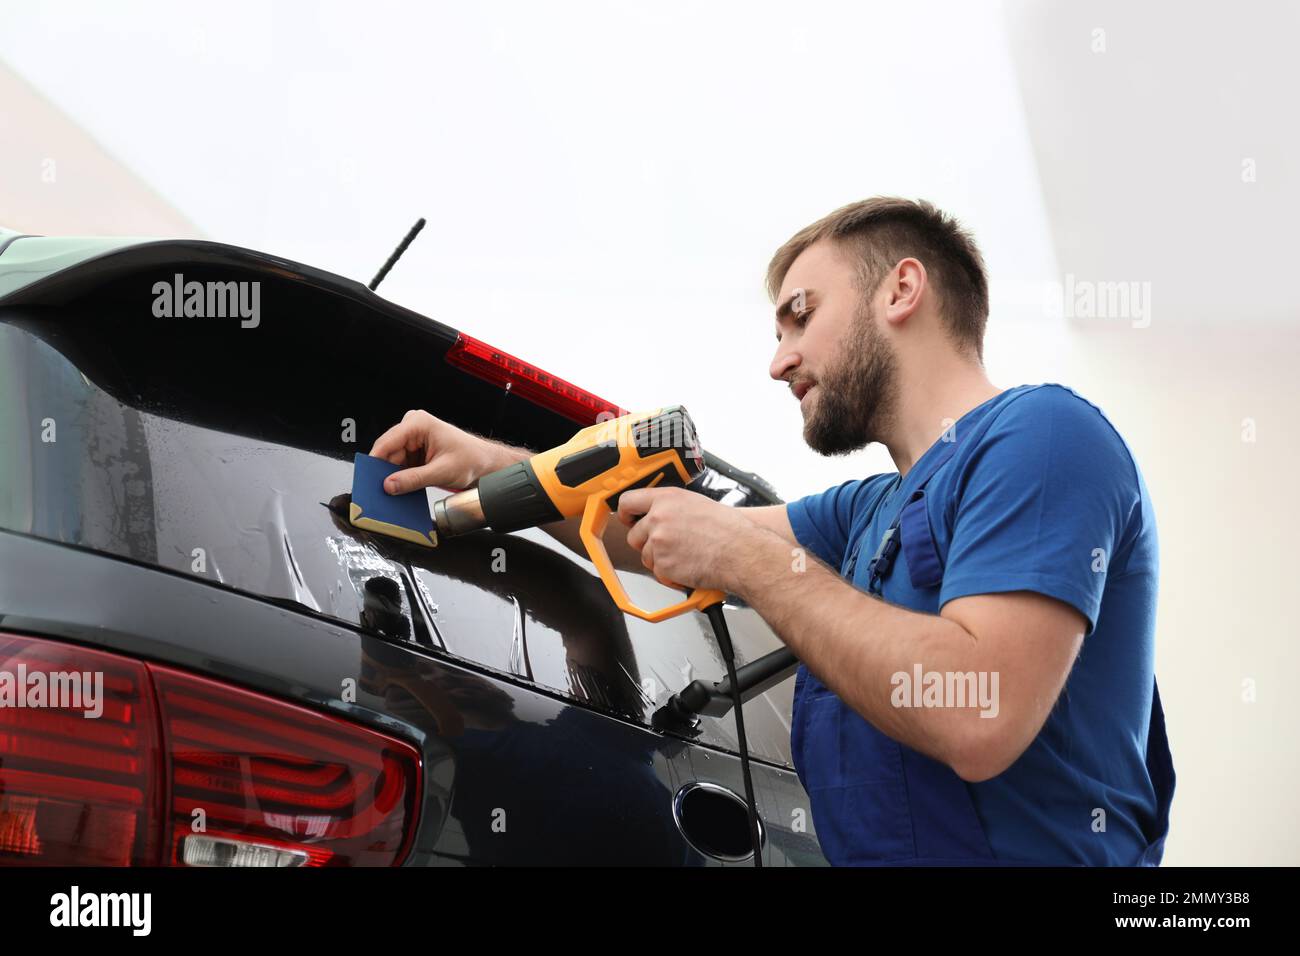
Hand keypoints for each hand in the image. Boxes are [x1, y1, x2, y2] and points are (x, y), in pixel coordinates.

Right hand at [369, 410, 492, 493]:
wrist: (484, 463)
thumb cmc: (471, 459)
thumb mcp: (441, 472)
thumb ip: (414, 479)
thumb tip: (389, 485)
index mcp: (418, 423)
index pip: (387, 442)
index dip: (375, 461)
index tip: (368, 479)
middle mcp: (412, 427)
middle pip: (387, 452)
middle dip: (384, 472)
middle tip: (380, 492)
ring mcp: (412, 439)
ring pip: (391, 461)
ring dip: (392, 476)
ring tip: (395, 492)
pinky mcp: (414, 451)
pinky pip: (399, 465)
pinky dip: (399, 477)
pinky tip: (401, 488)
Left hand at [615, 487, 759, 593]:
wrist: (741, 552)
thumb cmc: (729, 529)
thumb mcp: (697, 504)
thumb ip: (672, 508)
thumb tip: (660, 514)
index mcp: (667, 499)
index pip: (628, 501)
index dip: (625, 513)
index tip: (627, 519)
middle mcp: (659, 518)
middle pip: (634, 535)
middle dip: (646, 543)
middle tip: (667, 546)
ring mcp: (659, 542)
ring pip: (646, 556)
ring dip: (661, 560)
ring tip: (686, 556)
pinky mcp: (663, 564)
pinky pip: (658, 573)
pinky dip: (670, 575)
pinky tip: (689, 566)